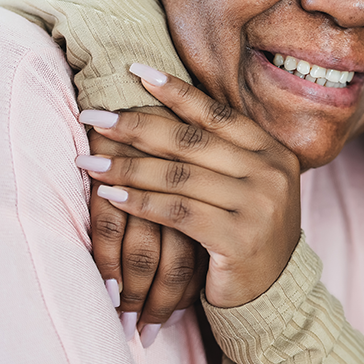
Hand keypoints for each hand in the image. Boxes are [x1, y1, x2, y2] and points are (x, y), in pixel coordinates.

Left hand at [78, 66, 301, 307]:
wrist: (273, 291)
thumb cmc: (247, 231)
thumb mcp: (246, 185)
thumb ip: (221, 153)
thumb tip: (162, 108)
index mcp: (274, 152)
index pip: (218, 114)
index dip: (176, 92)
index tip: (135, 71)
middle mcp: (271, 173)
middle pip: (193, 141)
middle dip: (137, 126)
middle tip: (95, 116)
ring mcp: (258, 206)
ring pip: (180, 177)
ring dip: (127, 167)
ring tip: (89, 160)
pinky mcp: (238, 239)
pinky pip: (177, 213)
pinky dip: (140, 202)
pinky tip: (111, 195)